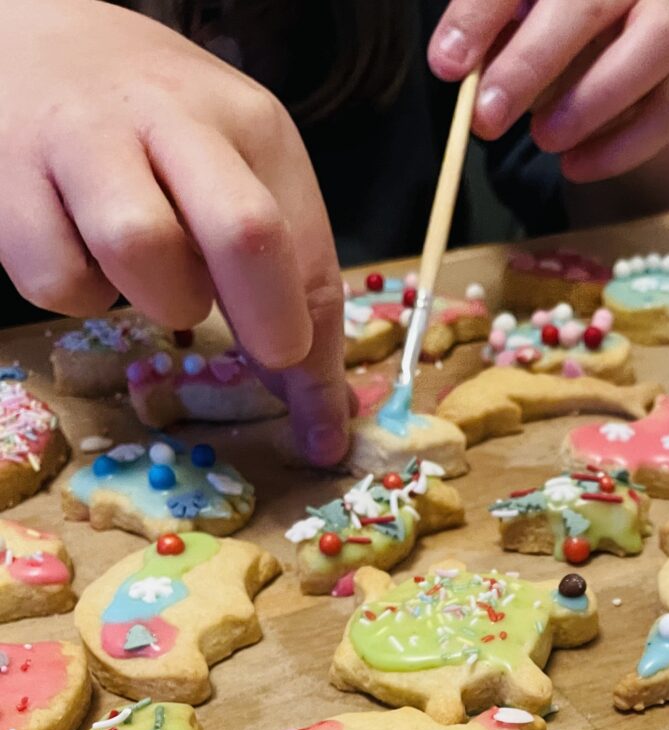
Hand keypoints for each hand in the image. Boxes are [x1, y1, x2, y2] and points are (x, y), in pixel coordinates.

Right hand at [0, 0, 347, 464]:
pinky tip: (82, 254)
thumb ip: (283, 274)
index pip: (309, 257)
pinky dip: (75, 292)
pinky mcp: (7, 174)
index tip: (324, 434)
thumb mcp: (236, 169)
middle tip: (265, 357)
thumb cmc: (153, 130)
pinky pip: (55, 276)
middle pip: (245, 235)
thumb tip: (319, 409)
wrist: (32, 42)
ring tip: (152, 279)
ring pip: (141, 250)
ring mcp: (84, 140)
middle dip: (267, 323)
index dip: (321, 363)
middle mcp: (172, 120)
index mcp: (250, 125)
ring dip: (158, 298)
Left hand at [429, 0, 668, 182]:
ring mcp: (663, 23)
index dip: (481, 14)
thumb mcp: (505, 27)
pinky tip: (574, 166)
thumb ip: (481, 35)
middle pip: (588, 3)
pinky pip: (664, 113)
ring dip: (590, 101)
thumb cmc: (544, 35)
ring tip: (541, 139)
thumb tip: (450, 63)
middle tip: (486, 116)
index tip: (445, 64)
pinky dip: (618, 148)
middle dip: (531, 62)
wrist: (609, 63)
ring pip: (651, 49)